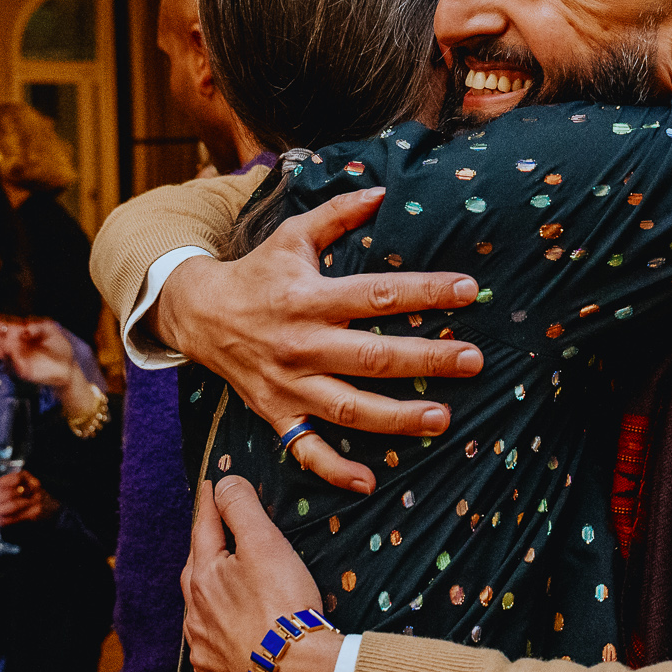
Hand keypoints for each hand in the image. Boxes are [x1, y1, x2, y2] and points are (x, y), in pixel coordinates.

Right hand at [0, 311, 80, 389]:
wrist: (67, 368)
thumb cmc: (56, 346)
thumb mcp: (50, 329)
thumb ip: (38, 325)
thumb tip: (25, 325)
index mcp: (16, 331)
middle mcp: (11, 343)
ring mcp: (14, 357)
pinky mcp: (21, 369)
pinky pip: (11, 361)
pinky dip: (7, 354)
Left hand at [0, 467, 58, 526]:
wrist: (53, 509)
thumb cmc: (32, 496)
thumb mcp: (20, 486)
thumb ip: (2, 484)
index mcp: (29, 478)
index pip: (14, 478)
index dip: (0, 484)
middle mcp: (33, 488)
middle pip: (12, 492)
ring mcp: (35, 501)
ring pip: (13, 505)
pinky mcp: (34, 514)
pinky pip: (16, 517)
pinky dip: (4, 521)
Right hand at [154, 187, 485, 462]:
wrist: (198, 315)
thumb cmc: (258, 273)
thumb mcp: (292, 235)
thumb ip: (338, 214)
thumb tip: (382, 190)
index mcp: (308, 298)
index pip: (376, 294)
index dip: (424, 292)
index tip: (468, 290)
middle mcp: (301, 344)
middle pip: (371, 357)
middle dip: (425, 360)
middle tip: (472, 360)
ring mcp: (288, 384)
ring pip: (348, 408)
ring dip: (396, 418)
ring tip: (442, 419)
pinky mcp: (277, 413)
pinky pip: (306, 448)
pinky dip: (334, 469)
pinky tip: (369, 482)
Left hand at [182, 476, 336, 671]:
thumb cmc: (283, 605)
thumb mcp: (265, 545)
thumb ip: (241, 509)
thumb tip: (223, 483)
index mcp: (203, 577)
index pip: (204, 528)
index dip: (211, 503)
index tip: (211, 486)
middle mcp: (194, 614)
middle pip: (196, 572)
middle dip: (204, 551)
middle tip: (214, 537)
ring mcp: (203, 650)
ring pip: (201, 614)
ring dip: (210, 598)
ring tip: (224, 590)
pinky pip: (212, 651)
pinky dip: (220, 637)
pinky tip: (231, 638)